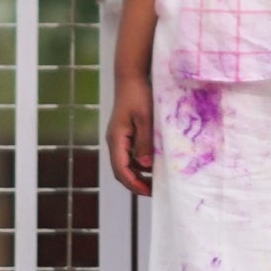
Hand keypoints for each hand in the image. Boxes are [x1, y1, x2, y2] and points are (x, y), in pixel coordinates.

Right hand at [106, 73, 154, 197]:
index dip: (134, 184)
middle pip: (121, 170)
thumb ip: (145, 142)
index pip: (121, 169)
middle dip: (135, 183)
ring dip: (138, 175)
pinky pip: (129, 155)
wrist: (131, 78)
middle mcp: (114, 142)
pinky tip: (153, 165)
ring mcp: (118, 139)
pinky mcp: (124, 135)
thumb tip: (145, 166)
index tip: (148, 192)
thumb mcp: (145, 119)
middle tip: (153, 191)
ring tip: (155, 181)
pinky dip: (139, 164)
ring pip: (125, 164)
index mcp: (116, 139)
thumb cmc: (138, 95)